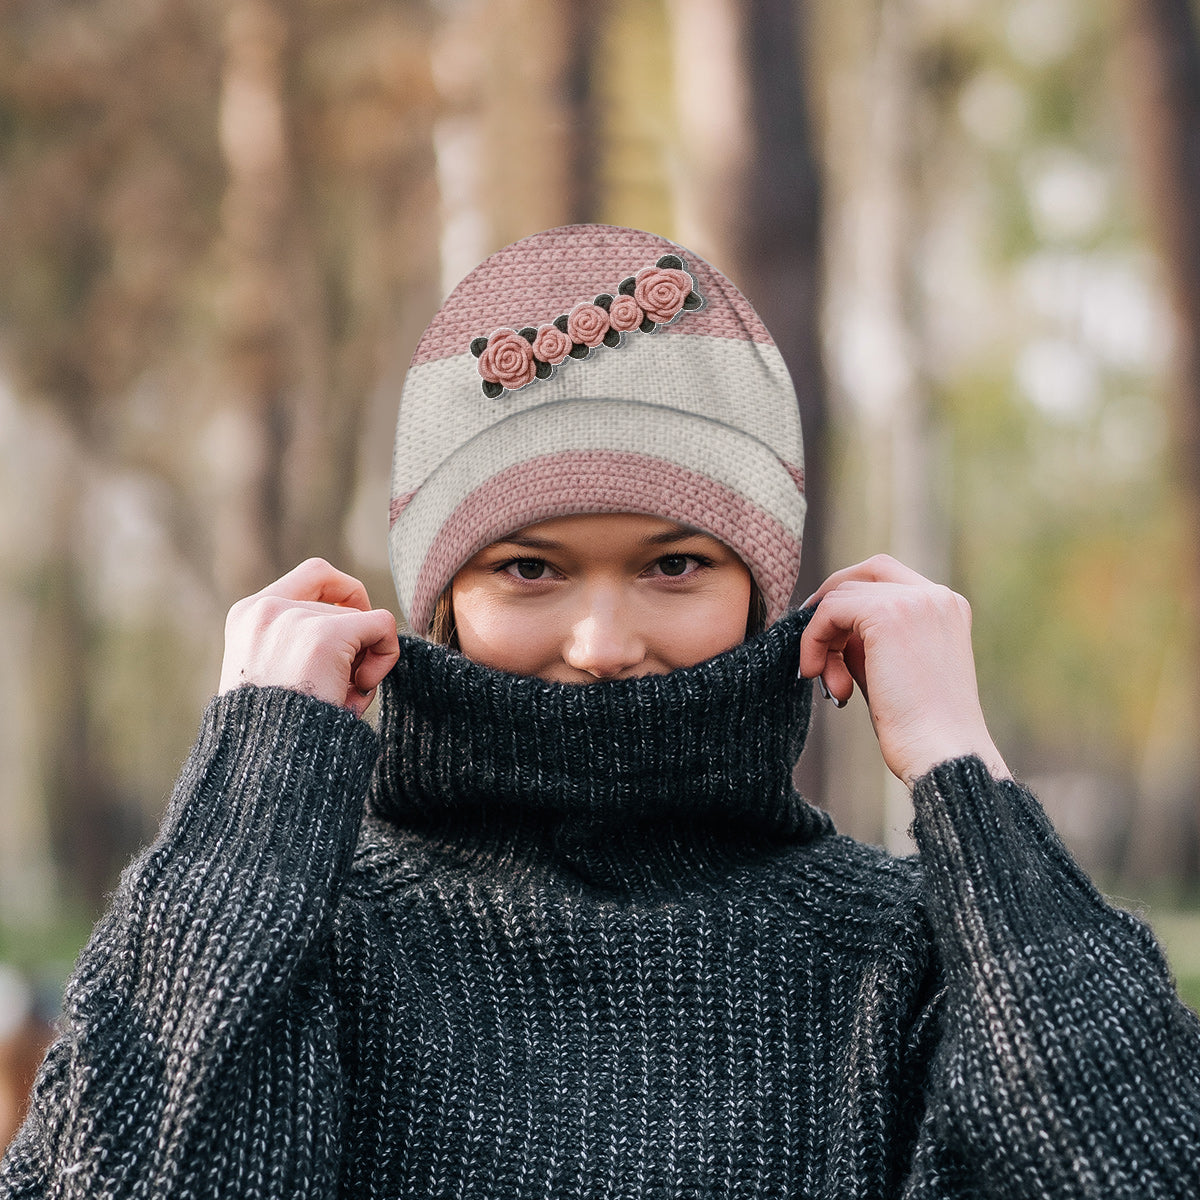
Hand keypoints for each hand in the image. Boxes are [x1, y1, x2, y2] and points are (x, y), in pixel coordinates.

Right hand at [219, 558, 400, 718]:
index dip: (345, 596)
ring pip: (362, 620)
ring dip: (363, 660)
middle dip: (353, 644)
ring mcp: (294, 619)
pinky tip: (361, 688)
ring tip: (340, 697)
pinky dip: (386, 655)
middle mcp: (266, 609)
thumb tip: (365, 622)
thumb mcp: (275, 674)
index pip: (314, 575)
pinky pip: (382, 626)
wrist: (265, 764)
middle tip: (341, 686)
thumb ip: (300, 642)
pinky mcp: (325, 636)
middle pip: (343, 604)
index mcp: (247, 616)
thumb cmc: (276, 732)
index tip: (351, 631)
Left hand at [799, 555, 1009, 785]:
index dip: (850, 600)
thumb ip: (867, 640)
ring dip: (823, 638)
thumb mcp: (891, 669)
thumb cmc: (918, 727)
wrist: (941, 754)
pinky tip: (815, 673)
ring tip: (832, 685)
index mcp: (946, 607)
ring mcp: (915, 601)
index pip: (887, 577)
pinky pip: (829, 611)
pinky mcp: (889, 615)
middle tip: (813, 645)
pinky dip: (813, 640)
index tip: (828, 636)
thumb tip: (829, 627)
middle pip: (865, 573)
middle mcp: (936, 596)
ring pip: (842, 594)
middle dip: (832, 605)